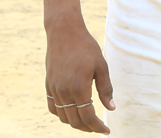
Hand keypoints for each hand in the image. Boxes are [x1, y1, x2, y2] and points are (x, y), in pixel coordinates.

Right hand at [45, 19, 114, 133]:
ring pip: (63, 117)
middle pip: (74, 121)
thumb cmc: (86, 47)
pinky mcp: (48, 85)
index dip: (97, 127)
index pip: (88, 117)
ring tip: (88, 120)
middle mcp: (64, 92)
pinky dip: (62, 115)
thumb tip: (111, 108)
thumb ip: (105, 89)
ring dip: (75, 122)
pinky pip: (53, 108)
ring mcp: (54, 90)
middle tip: (99, 127)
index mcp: (79, 88)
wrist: (64, 32)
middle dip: (88, 128)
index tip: (106, 130)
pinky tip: (71, 111)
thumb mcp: (101, 66)